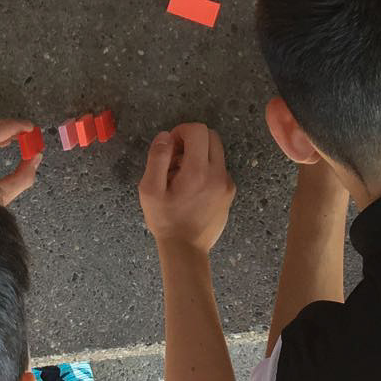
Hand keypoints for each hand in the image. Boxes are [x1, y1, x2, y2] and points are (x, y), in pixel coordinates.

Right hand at [138, 122, 234, 252]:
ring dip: (199, 155)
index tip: (170, 147)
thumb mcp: (150, 189)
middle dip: (191, 140)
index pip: (198, 130)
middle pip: (211, 136)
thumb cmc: (165, 220)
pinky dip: (206, 169)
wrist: (186, 249)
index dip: (181, 131)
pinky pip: (219, 169)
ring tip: (181, 177)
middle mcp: (219, 174)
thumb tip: (166, 136)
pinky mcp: (230, 193)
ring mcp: (227, 184)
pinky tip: (192, 189)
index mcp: (198, 171)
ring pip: (216, 152)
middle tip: (174, 159)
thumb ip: (157, 158)